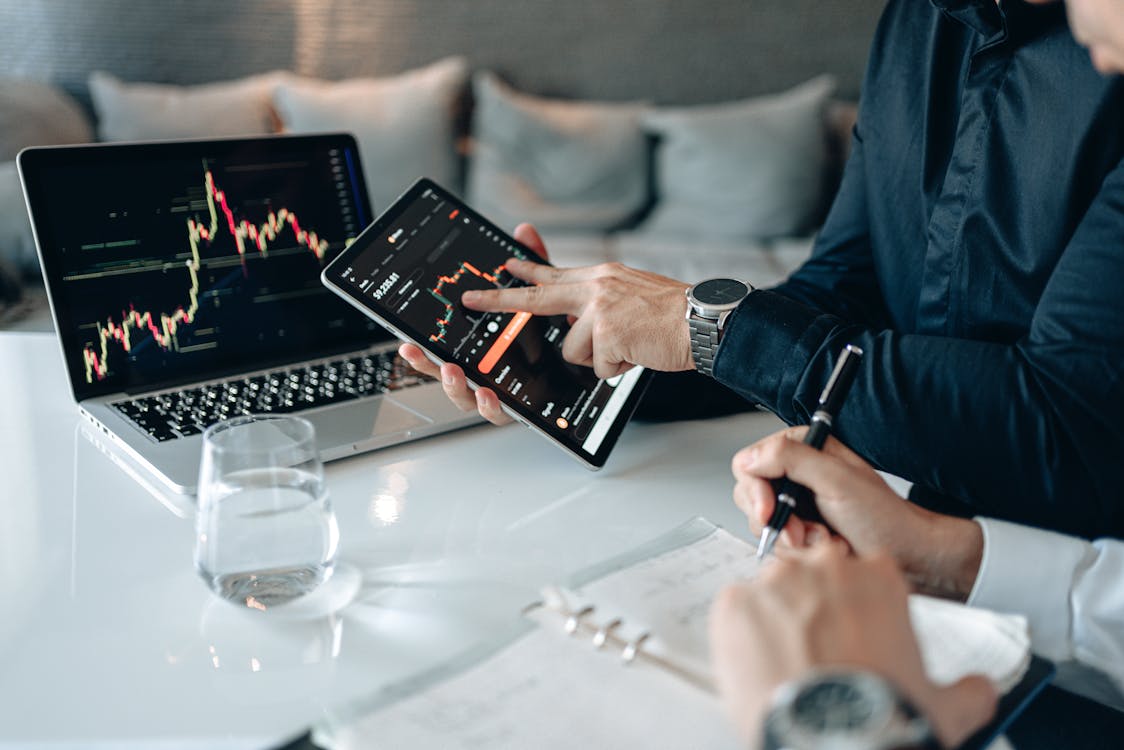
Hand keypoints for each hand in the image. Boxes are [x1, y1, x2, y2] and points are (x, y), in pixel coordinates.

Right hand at [398, 223, 550, 425]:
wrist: (601, 351)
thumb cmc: (566, 327)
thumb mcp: (551, 291)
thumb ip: (535, 264)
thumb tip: (523, 232)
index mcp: (484, 347)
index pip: (446, 348)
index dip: (424, 348)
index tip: (406, 341)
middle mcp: (487, 372)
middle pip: (447, 375)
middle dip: (428, 366)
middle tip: (418, 352)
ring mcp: (503, 392)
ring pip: (468, 399)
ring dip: (456, 387)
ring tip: (453, 372)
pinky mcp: (524, 408)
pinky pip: (503, 415)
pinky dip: (491, 407)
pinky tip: (488, 396)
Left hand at [460, 254, 692, 379]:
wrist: (704, 321)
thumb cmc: (674, 314)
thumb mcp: (632, 292)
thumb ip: (600, 299)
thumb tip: (575, 318)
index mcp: (602, 276)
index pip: (555, 274)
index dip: (526, 271)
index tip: (503, 267)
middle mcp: (597, 286)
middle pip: (537, 298)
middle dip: (500, 300)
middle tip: (470, 298)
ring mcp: (600, 309)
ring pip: (573, 350)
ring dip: (600, 358)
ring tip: (630, 346)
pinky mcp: (608, 334)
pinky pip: (598, 366)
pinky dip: (618, 368)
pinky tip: (638, 354)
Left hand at [709, 543, 996, 747]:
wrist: (833, 743)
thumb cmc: (883, 718)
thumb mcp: (945, 707)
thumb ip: (969, 690)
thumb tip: (981, 690)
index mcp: (877, 577)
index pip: (860, 574)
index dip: (854, 609)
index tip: (852, 636)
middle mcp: (824, 568)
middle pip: (812, 576)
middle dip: (814, 610)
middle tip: (818, 654)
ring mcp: (774, 582)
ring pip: (772, 593)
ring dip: (777, 622)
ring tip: (787, 667)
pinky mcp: (734, 605)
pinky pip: (734, 611)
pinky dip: (742, 637)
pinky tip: (760, 667)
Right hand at [731, 428, 983, 599]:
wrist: (908, 554)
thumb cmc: (884, 517)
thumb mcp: (837, 480)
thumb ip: (792, 459)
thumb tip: (750, 458)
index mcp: (803, 449)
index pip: (749, 463)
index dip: (756, 491)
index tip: (771, 512)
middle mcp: (796, 473)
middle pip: (751, 496)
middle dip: (778, 520)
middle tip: (803, 534)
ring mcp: (797, 503)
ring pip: (764, 524)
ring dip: (793, 538)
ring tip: (825, 540)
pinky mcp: (801, 529)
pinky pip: (779, 544)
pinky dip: (801, 552)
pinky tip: (827, 547)